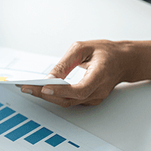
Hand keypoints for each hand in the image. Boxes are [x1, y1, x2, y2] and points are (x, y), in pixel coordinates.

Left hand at [19, 40, 136, 106]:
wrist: (125, 60)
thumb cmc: (106, 52)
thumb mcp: (83, 48)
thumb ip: (65, 63)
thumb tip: (50, 76)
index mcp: (101, 74)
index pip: (80, 89)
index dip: (62, 90)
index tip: (45, 87)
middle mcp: (99, 90)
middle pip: (69, 98)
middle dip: (45, 94)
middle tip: (26, 87)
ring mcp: (95, 97)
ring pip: (67, 102)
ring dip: (46, 96)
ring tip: (28, 88)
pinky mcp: (89, 99)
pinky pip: (69, 101)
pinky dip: (54, 96)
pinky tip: (40, 90)